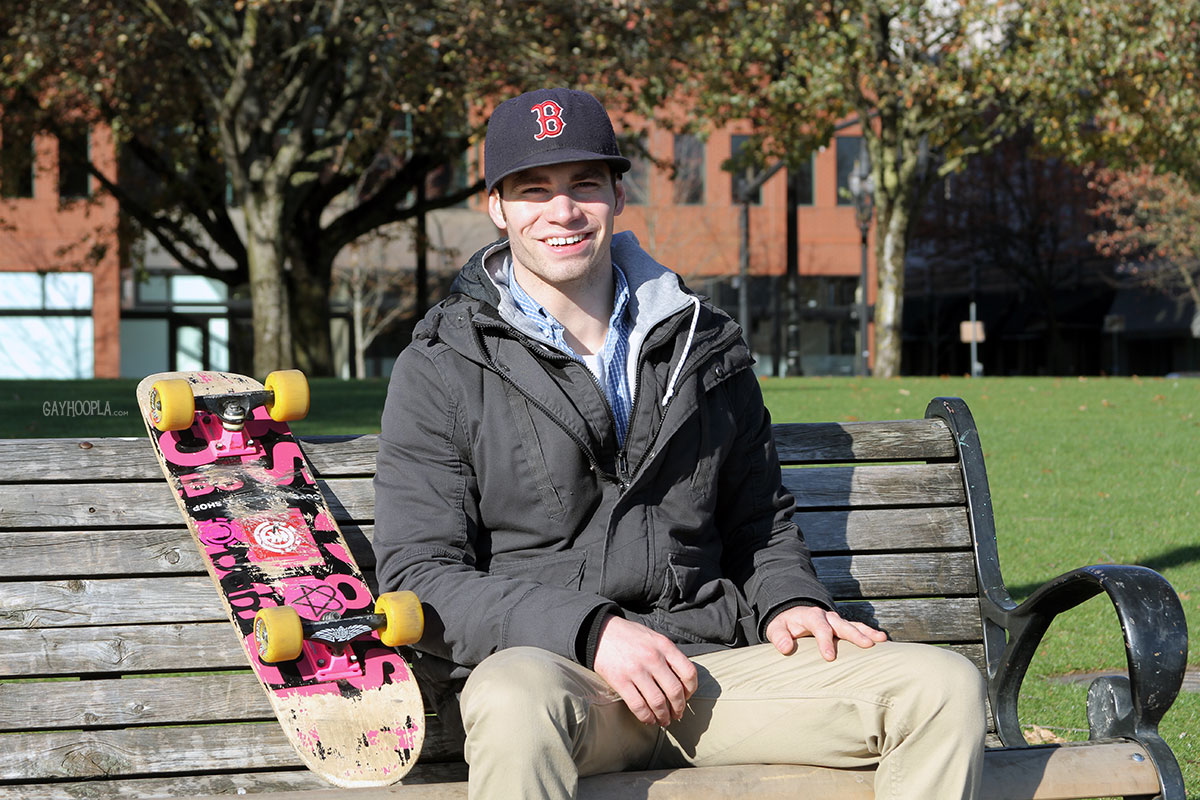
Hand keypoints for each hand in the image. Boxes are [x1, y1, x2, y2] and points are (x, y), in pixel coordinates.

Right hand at [591, 615, 697, 726]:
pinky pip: (638, 706)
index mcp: (664, 646)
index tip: (687, 696)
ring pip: (658, 702)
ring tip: (664, 720)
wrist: (600, 632)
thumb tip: (680, 680)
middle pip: (675, 691)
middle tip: (677, 714)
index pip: (688, 672)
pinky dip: (646, 717)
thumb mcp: (653, 637)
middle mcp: (652, 658)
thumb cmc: (629, 635)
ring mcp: (636, 670)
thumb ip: (667, 655)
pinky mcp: (620, 681)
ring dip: (663, 716)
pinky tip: (648, 719)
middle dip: (679, 708)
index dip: (691, 690)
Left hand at [765, 605, 887, 660]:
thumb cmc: (785, 625)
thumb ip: (779, 636)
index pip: (819, 627)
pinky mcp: (843, 626)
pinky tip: (882, 640)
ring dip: (867, 632)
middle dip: (854, 635)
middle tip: (867, 645)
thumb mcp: (776, 628)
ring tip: (881, 640)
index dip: (825, 641)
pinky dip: (869, 632)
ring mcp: (837, 621)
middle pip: (842, 625)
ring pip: (853, 625)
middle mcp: (827, 616)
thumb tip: (786, 648)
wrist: (792, 614)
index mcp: (810, 616)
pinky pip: (858, 628)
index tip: (829, 657)